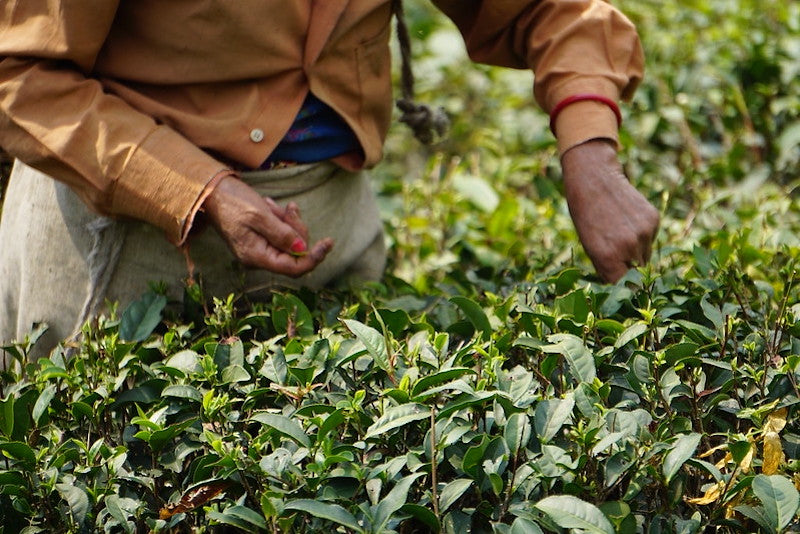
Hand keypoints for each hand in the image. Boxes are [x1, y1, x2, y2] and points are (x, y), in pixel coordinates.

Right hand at [202, 175, 332, 276]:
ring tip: (274, 206)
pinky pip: (281, 232)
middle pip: (295, 253)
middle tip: (290, 209)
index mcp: (257, 257)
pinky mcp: (260, 239)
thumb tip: (303, 250)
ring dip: (288, 221)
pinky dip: (281, 218)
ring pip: (290, 240)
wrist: (212, 190)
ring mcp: (260, 249)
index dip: (314, 257)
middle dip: (297, 229)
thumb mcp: (260, 215)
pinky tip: (271, 206)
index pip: (294, 268)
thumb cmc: (233, 201)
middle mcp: (259, 258)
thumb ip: (282, 234)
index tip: (328, 241)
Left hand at [561, 139, 658, 282]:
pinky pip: (651, 240)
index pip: (623, 286)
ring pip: (646, 256)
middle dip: (629, 270)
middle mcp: (628, 246)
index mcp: (607, 256)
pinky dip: (643, 237)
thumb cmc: (586, 216)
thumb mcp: (589, 246)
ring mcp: (644, 232)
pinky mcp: (654, 220)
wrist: (595, 179)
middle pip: (637, 274)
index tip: (620, 286)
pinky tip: (628, 221)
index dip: (622, 288)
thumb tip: (623, 289)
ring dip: (636, 253)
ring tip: (619, 233)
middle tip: (617, 254)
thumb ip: (607, 268)